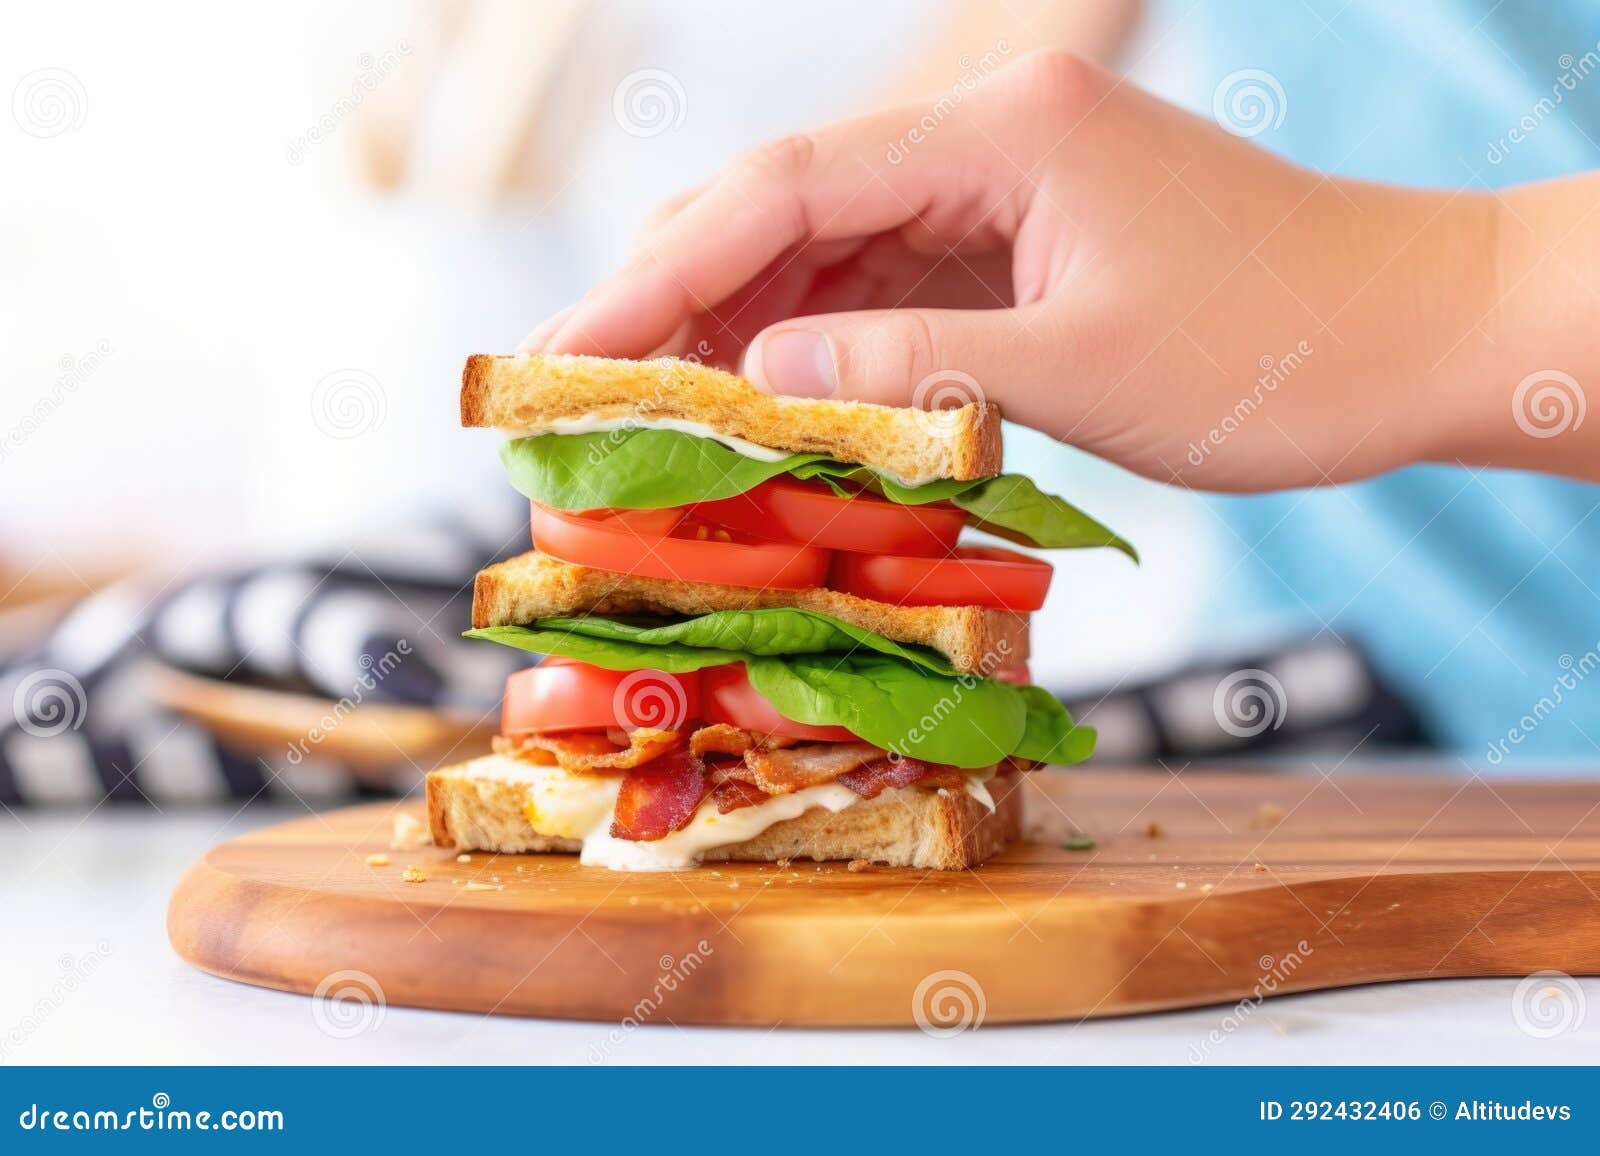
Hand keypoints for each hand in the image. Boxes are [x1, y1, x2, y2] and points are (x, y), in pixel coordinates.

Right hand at [521, 52, 1546, 490]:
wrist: (1418, 336)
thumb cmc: (1282, 349)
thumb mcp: (1085, 366)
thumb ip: (911, 363)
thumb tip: (760, 371)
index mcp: (1003, 132)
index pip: (785, 187)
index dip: (662, 276)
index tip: (571, 355)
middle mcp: (986, 143)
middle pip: (784, 207)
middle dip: (674, 303)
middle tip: (575, 399)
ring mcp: (998, 196)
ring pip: (823, 255)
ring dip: (735, 336)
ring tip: (646, 424)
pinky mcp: (1016, 249)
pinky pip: (883, 294)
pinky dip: (815, 354)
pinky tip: (758, 412)